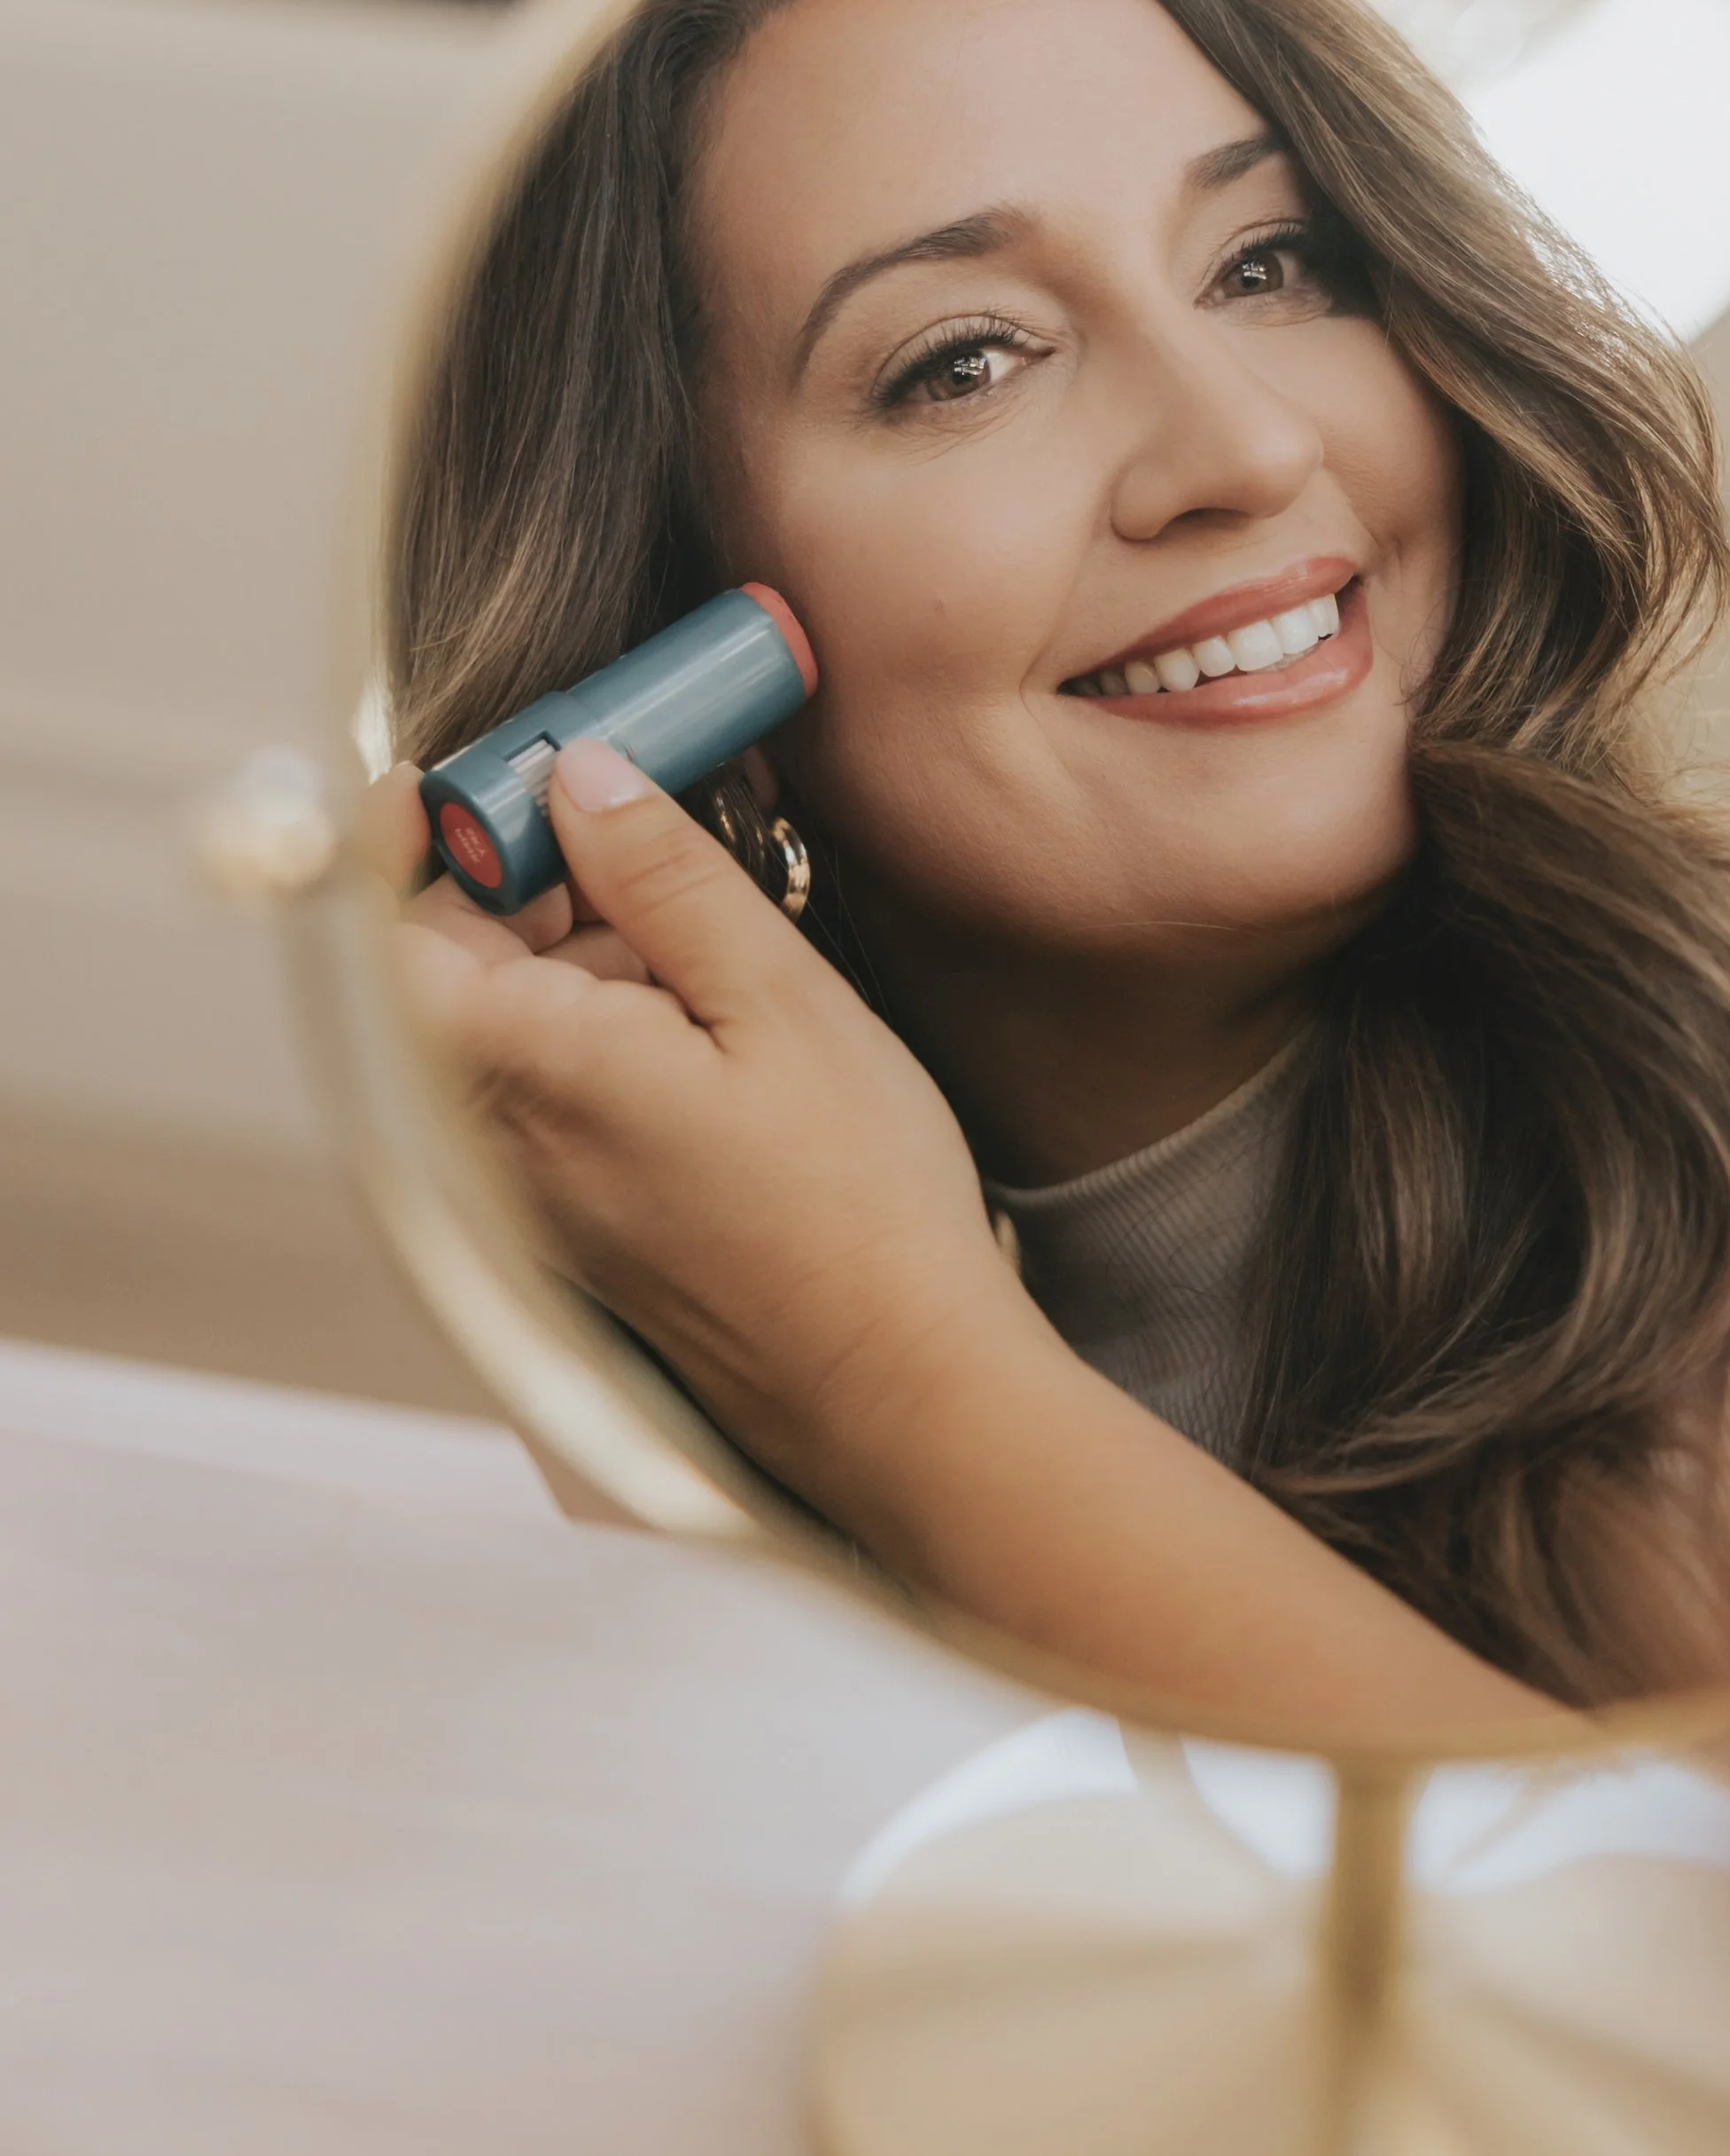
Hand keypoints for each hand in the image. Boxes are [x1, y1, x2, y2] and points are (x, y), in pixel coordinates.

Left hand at [359, 745, 1028, 1543]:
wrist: (900, 1384)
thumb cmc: (856, 1210)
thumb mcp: (780, 1000)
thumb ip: (666, 878)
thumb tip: (582, 779)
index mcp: (529, 1071)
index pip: (403, 926)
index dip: (435, 835)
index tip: (488, 771)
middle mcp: (499, 1140)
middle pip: (455, 969)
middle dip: (534, 880)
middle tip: (640, 819)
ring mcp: (531, 1190)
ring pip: (508, 1023)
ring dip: (583, 951)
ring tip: (709, 930)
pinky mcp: (575, 1220)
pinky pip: (549, 1087)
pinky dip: (607, 1022)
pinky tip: (709, 1017)